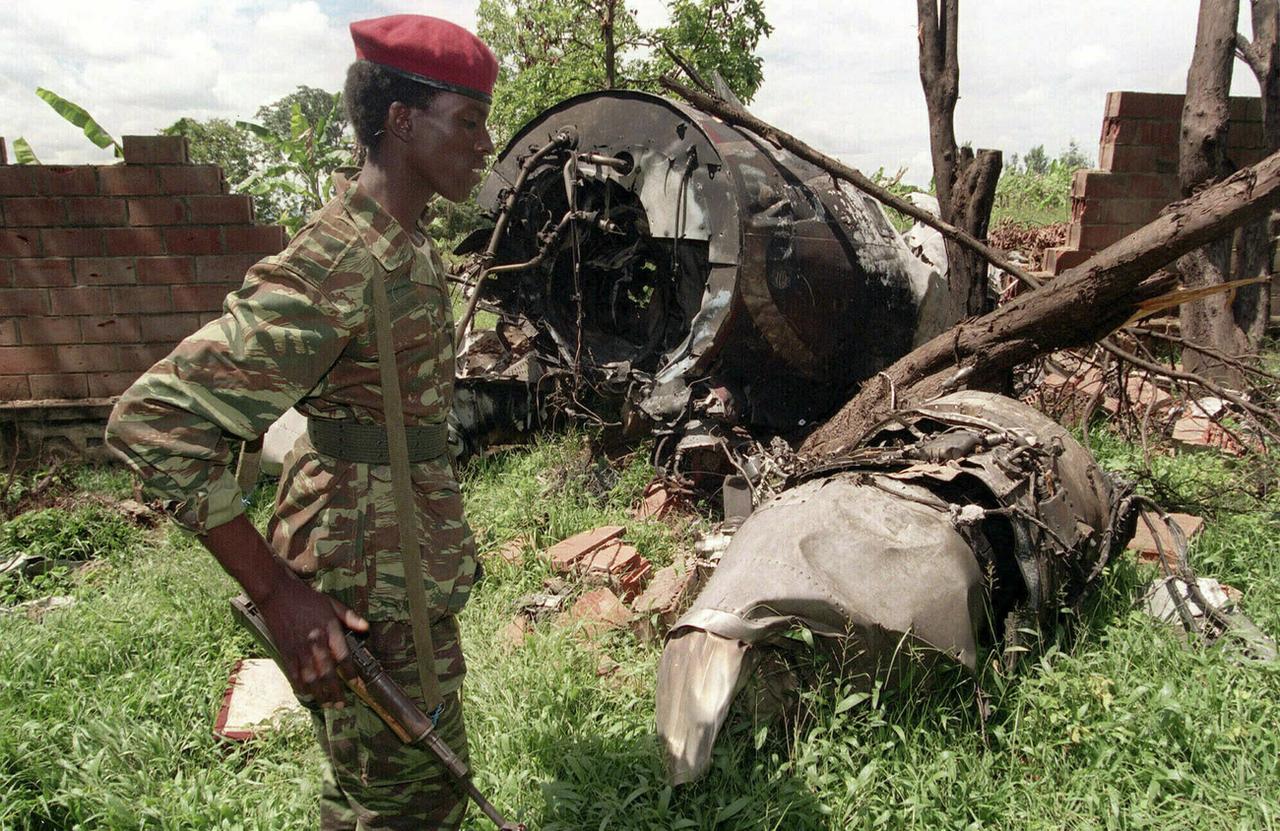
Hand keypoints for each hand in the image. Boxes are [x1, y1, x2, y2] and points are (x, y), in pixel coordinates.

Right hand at [198, 513, 368, 706]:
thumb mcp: (331, 603)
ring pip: (310, 677)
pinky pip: (293, 673)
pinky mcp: (285, 651)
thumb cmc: (307, 598)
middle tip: (341, 704)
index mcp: (329, 630)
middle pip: (327, 672)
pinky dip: (299, 686)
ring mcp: (299, 648)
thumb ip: (349, 617)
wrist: (278, 594)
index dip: (350, 672)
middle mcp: (315, 642)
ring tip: (326, 704)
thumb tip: (366, 628)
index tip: (355, 682)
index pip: (343, 656)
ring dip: (319, 693)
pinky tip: (306, 694)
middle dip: (335, 691)